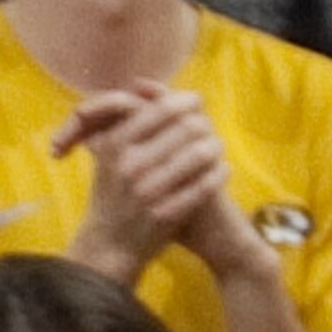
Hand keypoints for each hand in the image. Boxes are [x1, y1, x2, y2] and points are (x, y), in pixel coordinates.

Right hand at [59, 83, 243, 281]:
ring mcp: (149, 191)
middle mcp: (131, 166)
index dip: (186, 102)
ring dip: (216, 147)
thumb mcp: (110, 156)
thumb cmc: (113, 194)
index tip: (196, 103)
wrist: (109, 245)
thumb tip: (151, 86)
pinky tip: (222, 170)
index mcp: (116, 146)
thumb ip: (130, 122)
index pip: (162, 110)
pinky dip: (219, 173)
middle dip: (204, 124)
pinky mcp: (167, 214)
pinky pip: (206, 185)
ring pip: (201, 154)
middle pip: (187, 127)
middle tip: (209, 128)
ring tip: (217, 147)